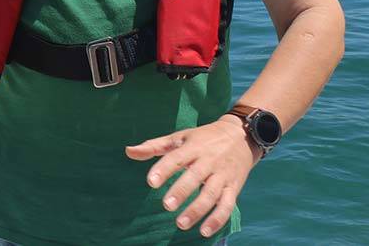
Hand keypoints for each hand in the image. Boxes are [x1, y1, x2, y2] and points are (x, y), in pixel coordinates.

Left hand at [125, 116, 260, 237]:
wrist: (241, 137)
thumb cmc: (203, 139)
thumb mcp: (179, 137)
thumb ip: (153, 146)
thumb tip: (128, 151)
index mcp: (193, 147)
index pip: (177, 158)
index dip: (163, 169)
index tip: (151, 182)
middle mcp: (209, 161)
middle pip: (195, 176)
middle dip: (182, 191)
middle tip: (166, 205)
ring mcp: (222, 175)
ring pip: (211, 194)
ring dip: (197, 210)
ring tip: (181, 224)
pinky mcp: (234, 187)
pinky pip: (228, 205)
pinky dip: (218, 219)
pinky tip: (205, 231)